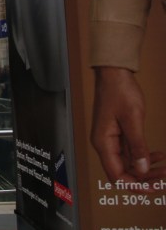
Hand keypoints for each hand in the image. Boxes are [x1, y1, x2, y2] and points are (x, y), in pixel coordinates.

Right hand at [91, 67, 165, 182]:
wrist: (114, 74)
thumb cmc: (119, 91)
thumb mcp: (133, 119)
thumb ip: (137, 146)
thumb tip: (141, 169)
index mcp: (103, 142)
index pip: (116, 175)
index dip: (134, 186)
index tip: (153, 188)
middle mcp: (104, 144)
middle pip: (122, 172)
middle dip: (144, 179)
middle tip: (164, 179)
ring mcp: (111, 139)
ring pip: (129, 164)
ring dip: (147, 168)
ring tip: (165, 168)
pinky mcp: (117, 134)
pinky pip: (131, 153)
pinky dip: (145, 157)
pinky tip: (158, 156)